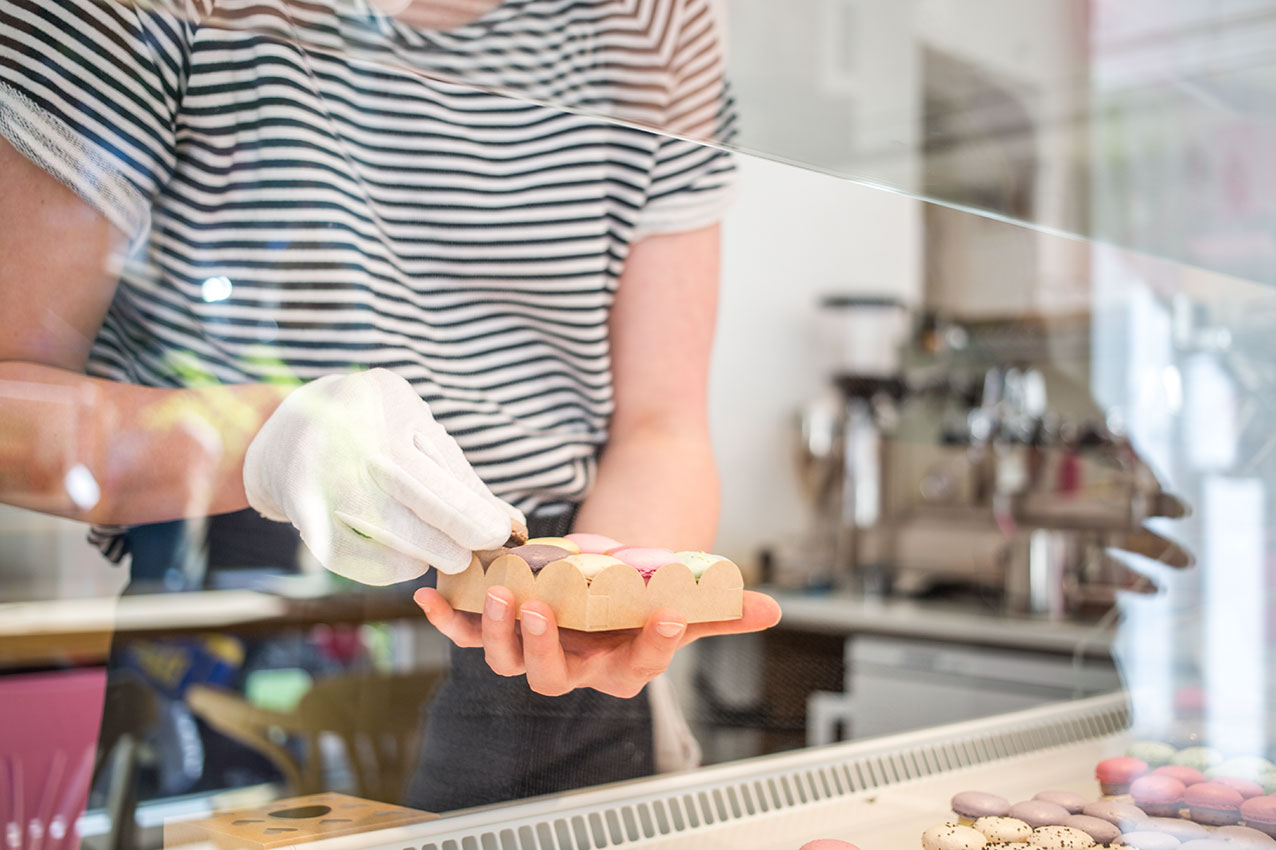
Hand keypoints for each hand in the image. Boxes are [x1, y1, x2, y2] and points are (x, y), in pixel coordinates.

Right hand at [243, 369, 521, 584]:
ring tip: (451, 558)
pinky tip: (409, 565)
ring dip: (421, 552)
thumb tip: (512, 526)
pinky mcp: (300, 509)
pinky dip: (382, 566)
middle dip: (449, 532)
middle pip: (403, 497)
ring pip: (376, 527)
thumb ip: (458, 477)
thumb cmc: (373, 430)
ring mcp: (316, 473)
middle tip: (476, 554)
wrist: (289, 430)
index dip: (466, 508)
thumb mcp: (415, 430)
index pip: (430, 467)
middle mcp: (343, 436)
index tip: (499, 533)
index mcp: (382, 404)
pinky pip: (344, 552)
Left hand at [413, 586, 781, 696]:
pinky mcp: (501, 628)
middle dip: (544, 647)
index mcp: (621, 666)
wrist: (604, 581)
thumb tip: (774, 610)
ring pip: (508, 659)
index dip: (654, 645)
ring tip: (496, 595)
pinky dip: (446, 618)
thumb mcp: (683, 599)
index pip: (640, 665)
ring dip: (495, 631)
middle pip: (554, 677)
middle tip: (543, 609)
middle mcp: (573, 667)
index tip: (670, 614)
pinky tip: (427, 595)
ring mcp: (533, 649)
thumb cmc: (642, 597)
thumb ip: (722, 607)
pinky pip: (467, 634)